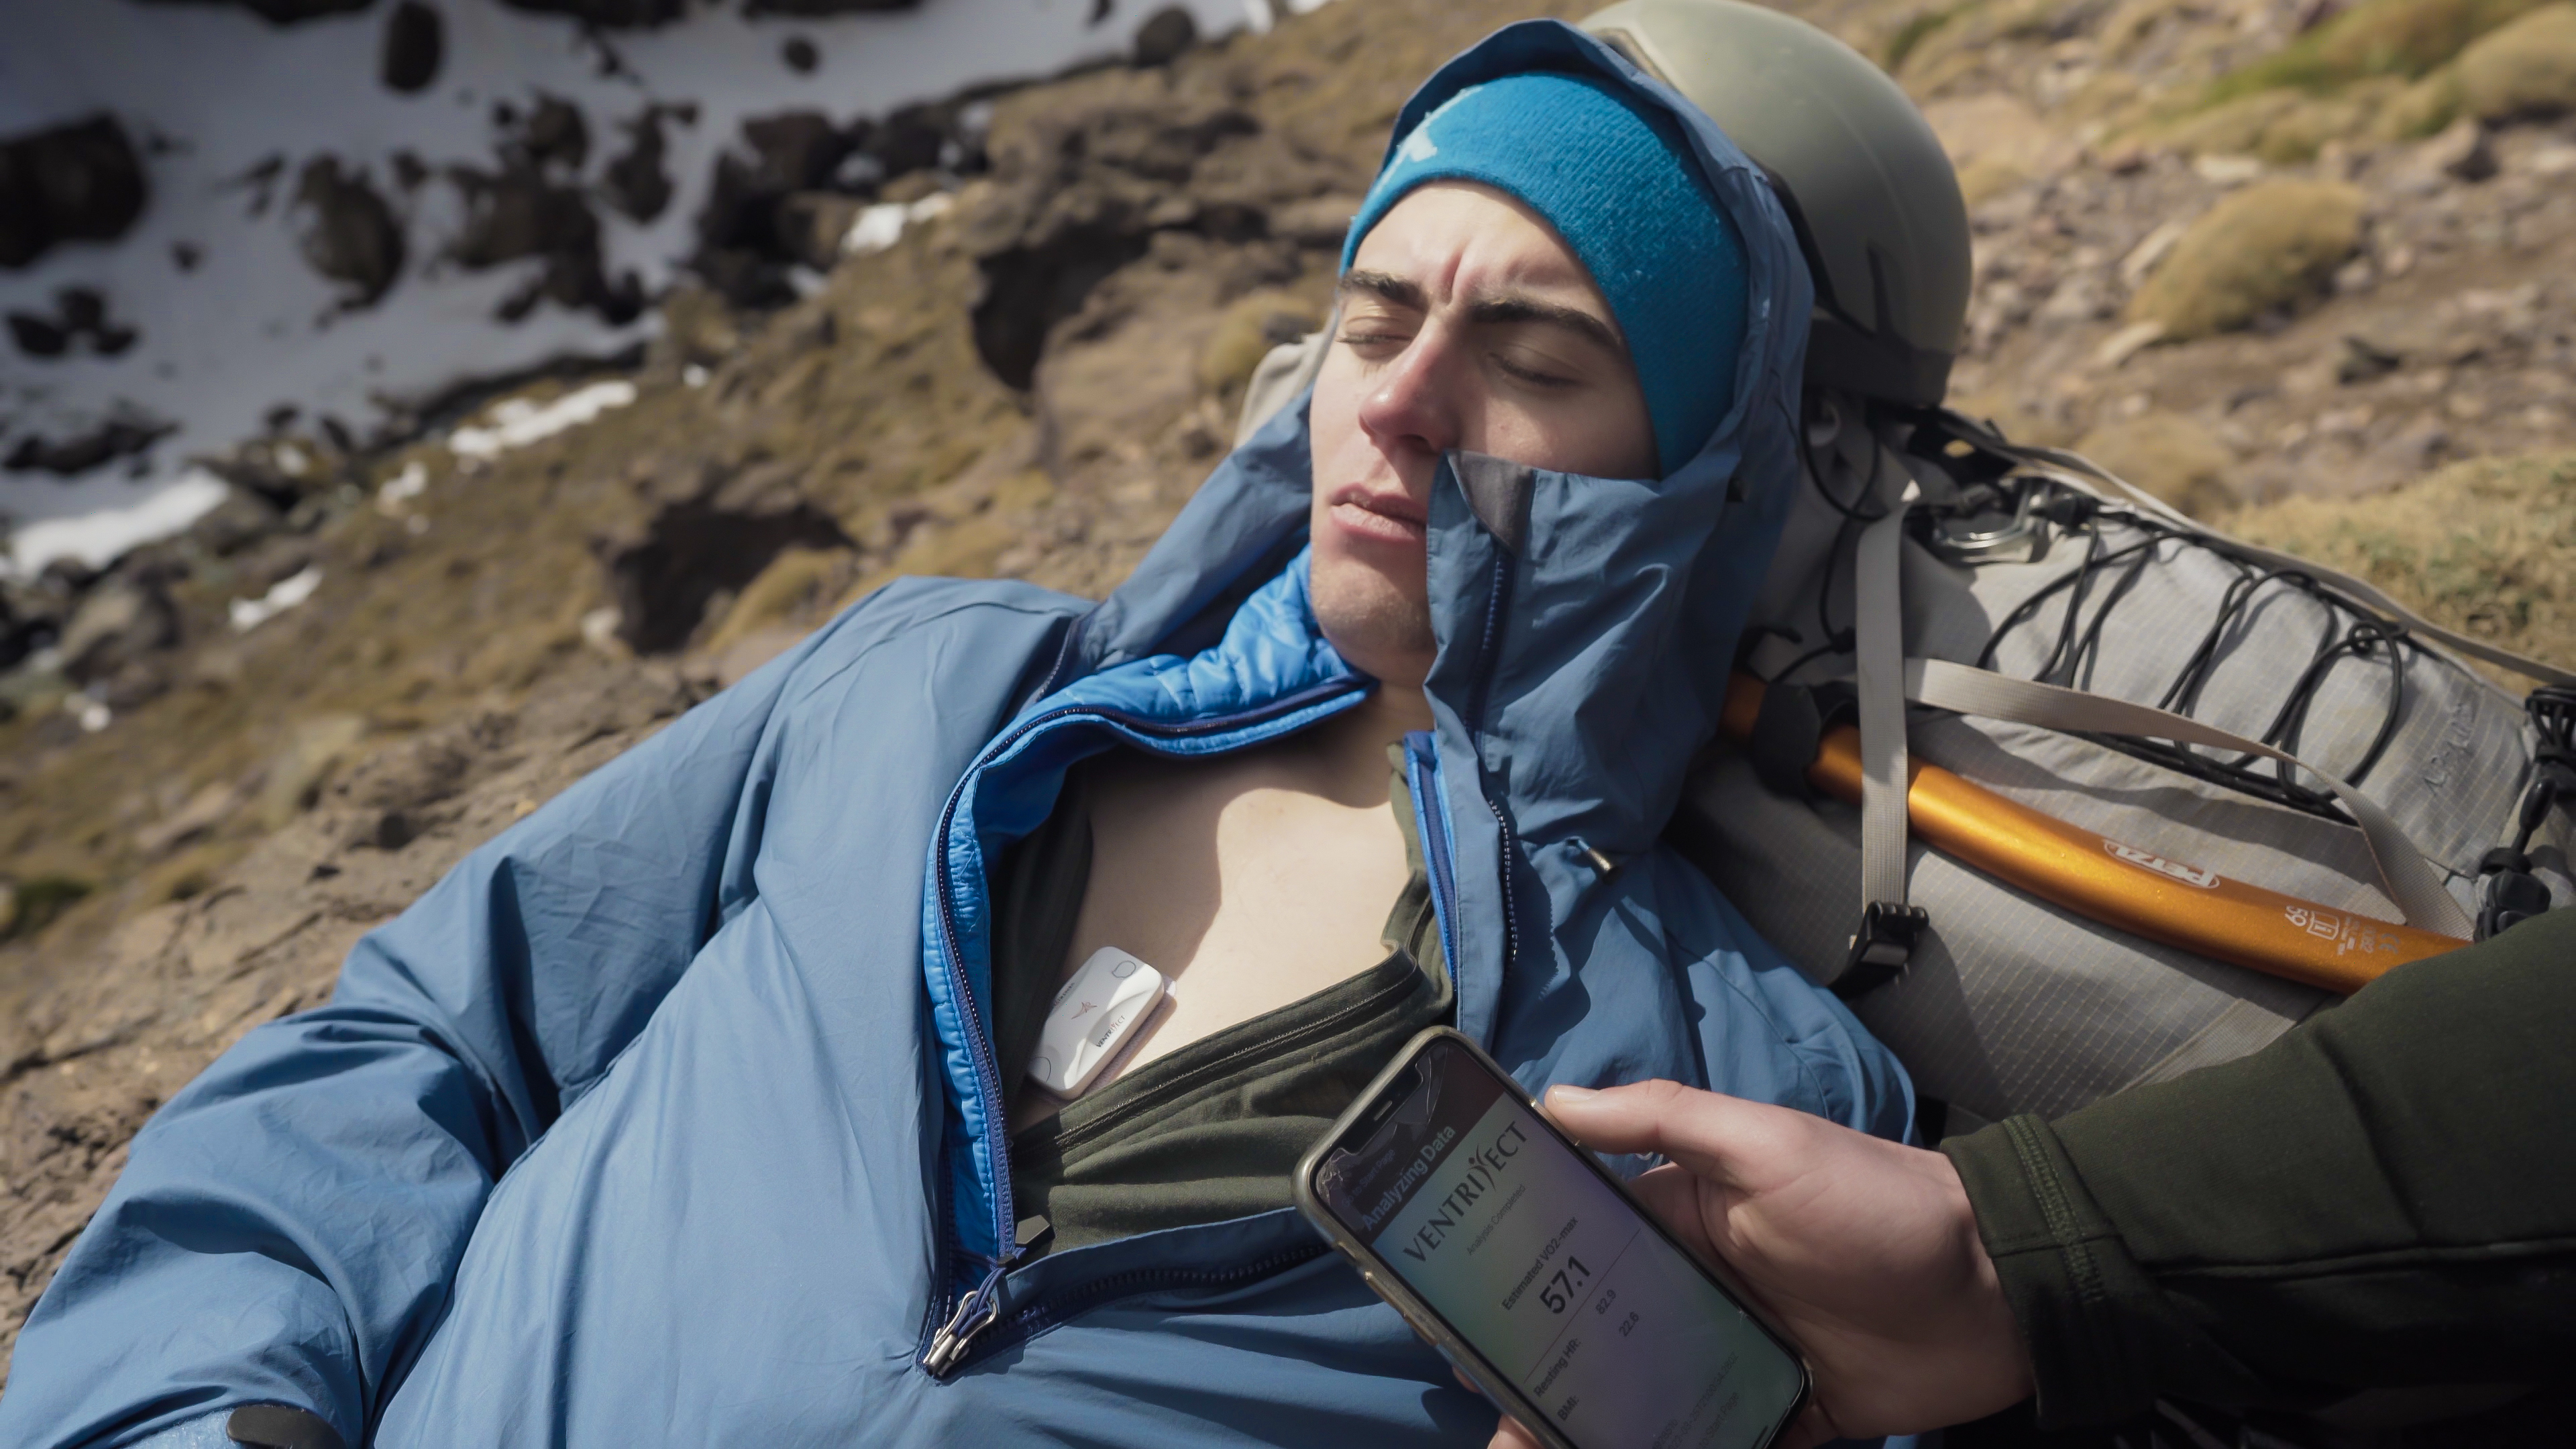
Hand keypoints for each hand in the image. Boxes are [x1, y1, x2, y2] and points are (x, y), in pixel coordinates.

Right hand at [1485, 1081, 2031, 1448]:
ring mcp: (1738, 1352)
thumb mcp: (1765, 1143)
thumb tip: (1551, 1097)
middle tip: (1490, 1406)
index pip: (1580, 1241)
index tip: (1460, 1310)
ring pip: (1644, 1398)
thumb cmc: (1872, 1201)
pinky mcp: (1785, 1411)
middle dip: (1540, 1371)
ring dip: (1591, 1424)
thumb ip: (1662, 1117)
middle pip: (1598, 1332)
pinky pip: (1716, 1442)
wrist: (1997, 1288)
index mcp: (1683, 1216)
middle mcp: (1699, 1285)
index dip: (1519, 1273)